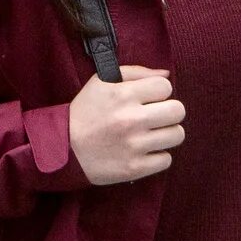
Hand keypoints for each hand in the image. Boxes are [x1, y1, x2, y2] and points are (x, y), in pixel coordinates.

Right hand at [69, 65, 185, 183]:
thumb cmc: (85, 111)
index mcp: (123, 95)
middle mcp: (131, 119)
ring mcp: (134, 145)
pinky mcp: (134, 168)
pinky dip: (158, 156)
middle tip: (156, 116)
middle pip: (178, 110)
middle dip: (169, 111)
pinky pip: (166, 160)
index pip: (165, 86)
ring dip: (166, 133)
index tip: (149, 98)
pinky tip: (145, 151)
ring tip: (152, 134)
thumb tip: (166, 74)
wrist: (63, 148)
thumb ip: (136, 72)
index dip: (159, 91)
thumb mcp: (102, 81)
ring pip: (177, 135)